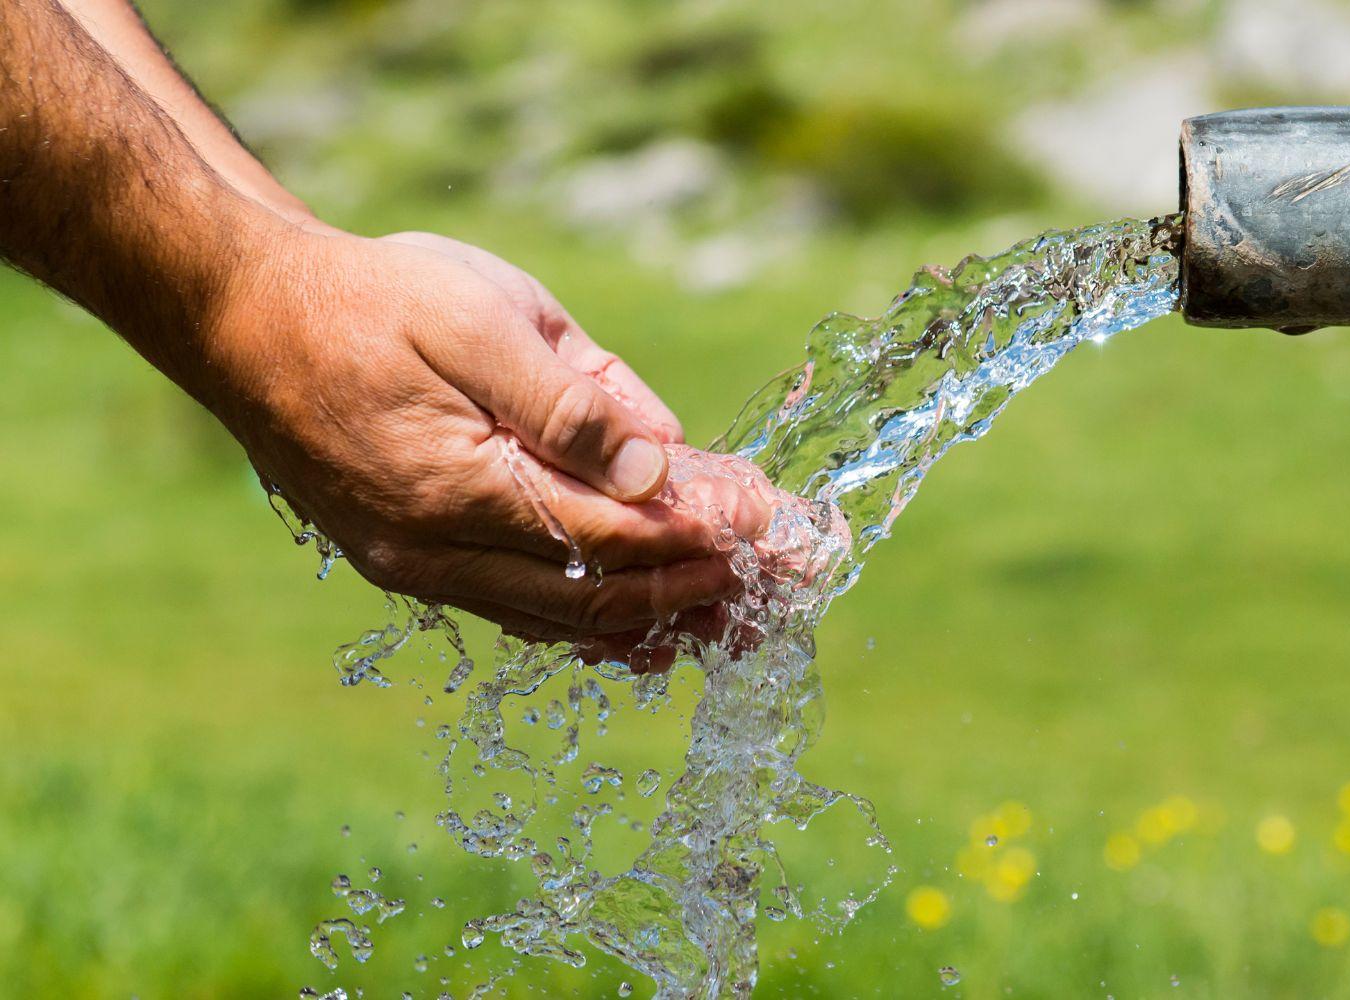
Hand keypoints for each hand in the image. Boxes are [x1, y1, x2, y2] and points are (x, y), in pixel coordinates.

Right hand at [196, 221, 771, 646]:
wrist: (246, 319)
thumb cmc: (371, 300)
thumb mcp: (481, 317)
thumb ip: (571, 400)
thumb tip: (661, 467)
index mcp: (460, 488)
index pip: (613, 538)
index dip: (701, 535)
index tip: (772, 526)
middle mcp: (438, 553)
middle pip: (598, 597)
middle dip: (697, 587)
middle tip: (778, 580)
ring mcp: (421, 569)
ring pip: (563, 620)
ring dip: (656, 615)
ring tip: (736, 613)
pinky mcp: (413, 564)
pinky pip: (522, 613)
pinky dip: (594, 619)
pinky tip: (648, 624)